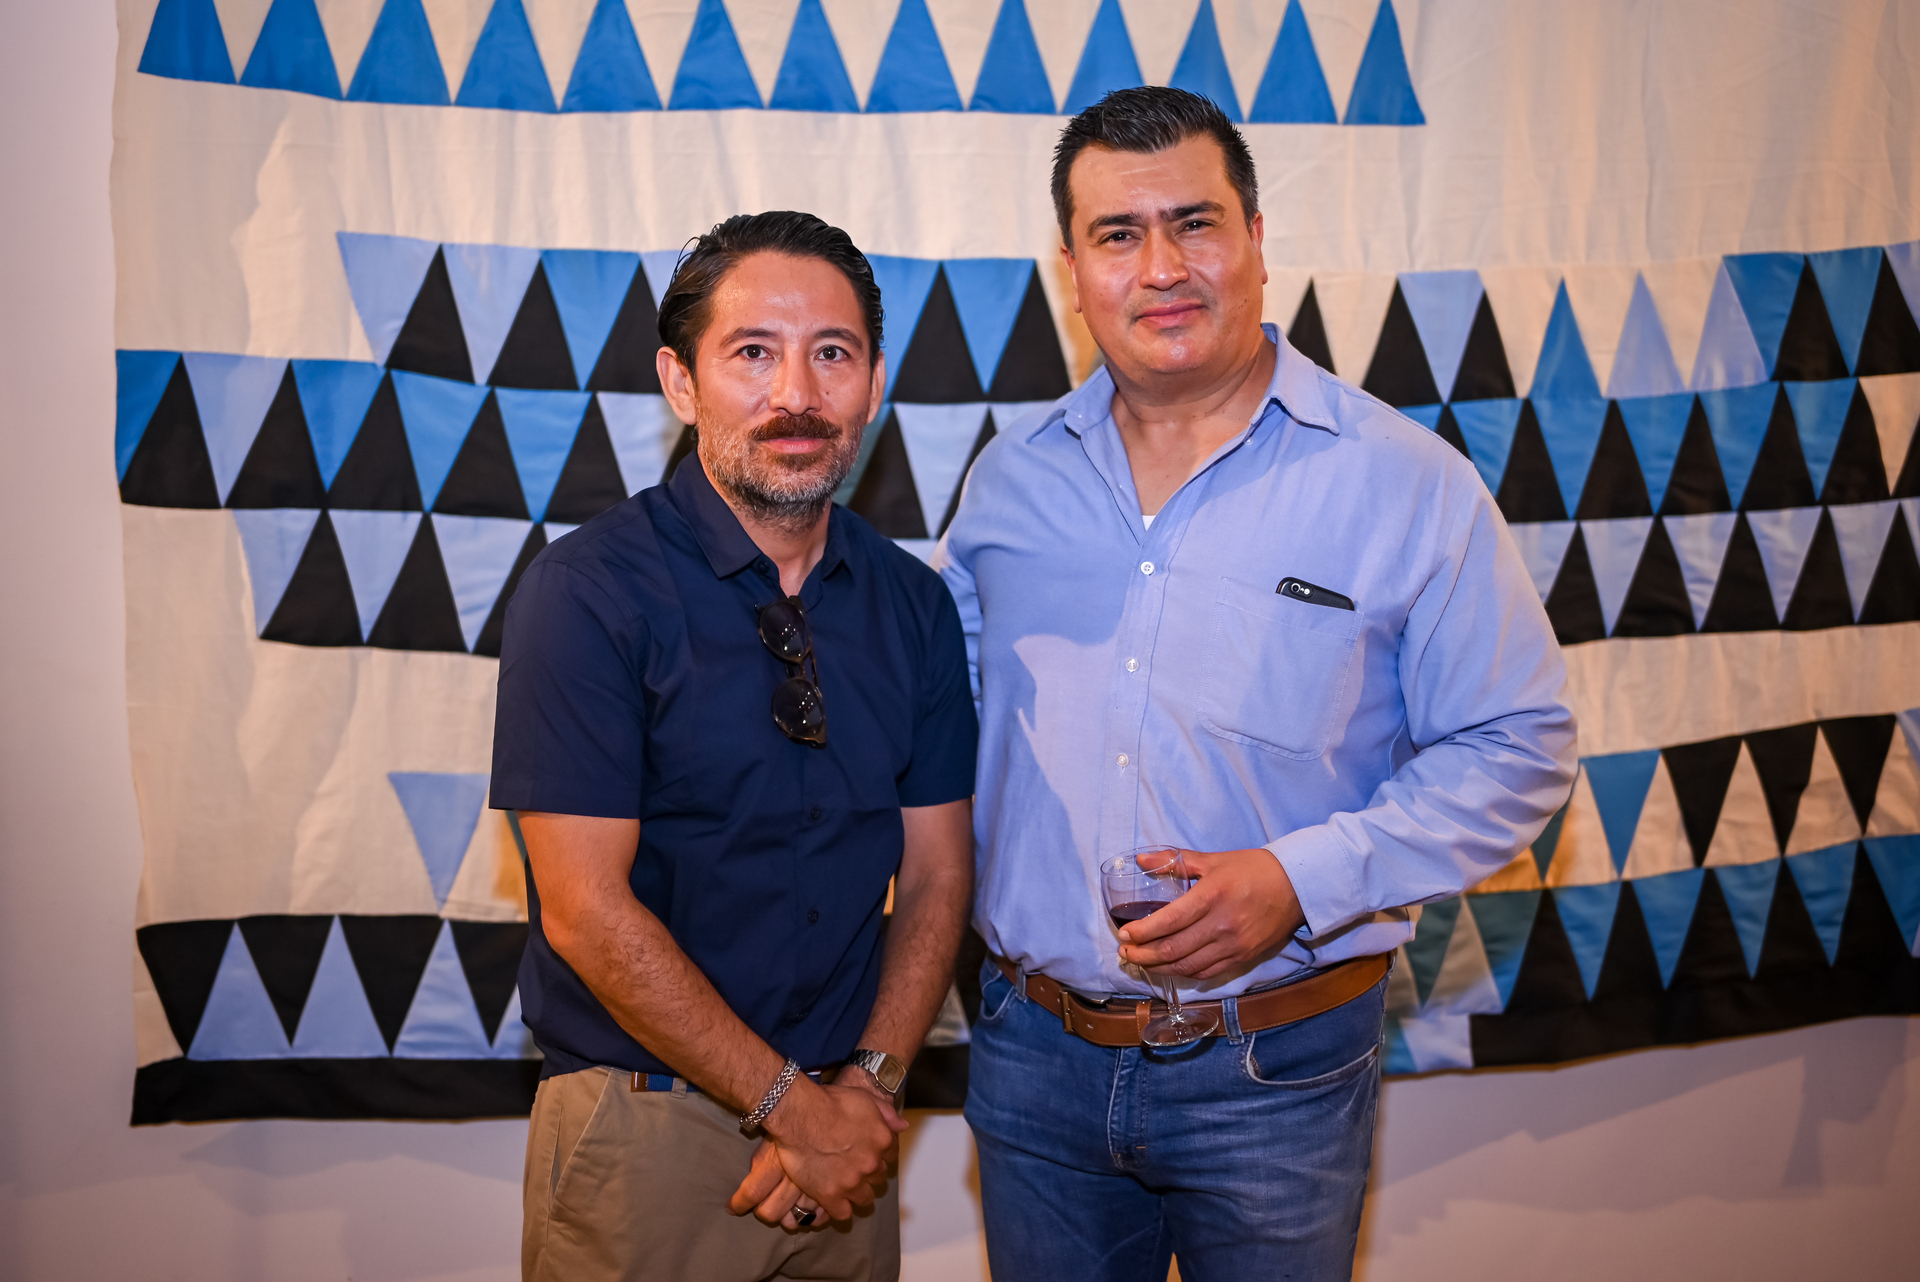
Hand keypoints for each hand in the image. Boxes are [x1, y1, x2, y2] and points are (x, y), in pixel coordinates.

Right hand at [726, 1078, 903, 1221]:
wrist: (799, 1114)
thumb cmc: (829, 1102)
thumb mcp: (864, 1099)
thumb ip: (886, 1114)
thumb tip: (902, 1126)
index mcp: (882, 1140)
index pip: (891, 1156)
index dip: (879, 1155)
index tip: (868, 1153)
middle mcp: (871, 1164)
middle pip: (878, 1178)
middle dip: (869, 1173)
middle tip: (852, 1166)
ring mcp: (851, 1182)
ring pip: (864, 1198)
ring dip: (857, 1192)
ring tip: (844, 1185)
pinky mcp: (829, 1195)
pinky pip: (843, 1213)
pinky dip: (839, 1209)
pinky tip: (833, 1200)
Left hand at [1117, 848, 1305, 979]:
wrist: (1297, 886)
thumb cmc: (1252, 869)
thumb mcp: (1213, 859)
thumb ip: (1175, 861)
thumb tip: (1141, 860)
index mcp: (1211, 896)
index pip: (1168, 922)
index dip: (1142, 933)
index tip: (1124, 934)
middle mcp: (1222, 925)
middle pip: (1173, 950)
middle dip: (1142, 955)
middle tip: (1125, 952)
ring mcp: (1233, 946)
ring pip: (1187, 967)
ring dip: (1158, 968)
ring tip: (1141, 962)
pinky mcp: (1243, 959)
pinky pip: (1206, 973)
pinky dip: (1183, 973)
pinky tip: (1169, 968)